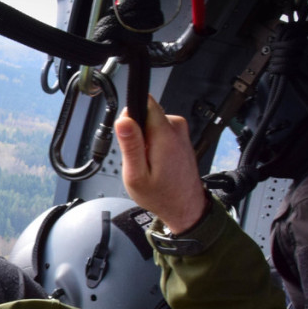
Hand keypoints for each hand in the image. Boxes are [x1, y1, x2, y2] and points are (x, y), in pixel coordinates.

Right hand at [114, 96, 205, 234]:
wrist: (184, 206)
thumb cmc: (161, 195)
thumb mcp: (136, 176)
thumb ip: (130, 145)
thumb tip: (123, 120)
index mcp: (164, 135)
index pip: (143, 102)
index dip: (129, 118)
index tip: (128, 138)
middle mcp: (176, 128)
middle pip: (145, 114)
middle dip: (135, 133)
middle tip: (137, 158)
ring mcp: (180, 132)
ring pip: (150, 123)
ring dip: (144, 141)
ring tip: (147, 162)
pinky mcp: (180, 137)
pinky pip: (158, 131)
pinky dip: (152, 145)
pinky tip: (155, 162)